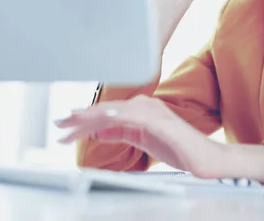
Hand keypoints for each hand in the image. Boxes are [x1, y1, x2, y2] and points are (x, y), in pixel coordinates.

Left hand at [55, 95, 225, 177]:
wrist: (205, 157)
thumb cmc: (178, 148)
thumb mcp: (142, 141)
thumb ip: (121, 133)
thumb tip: (98, 132)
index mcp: (141, 109)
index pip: (107, 113)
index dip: (83, 120)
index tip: (64, 127)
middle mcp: (145, 105)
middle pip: (106, 109)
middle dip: (80, 117)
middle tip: (58, 123)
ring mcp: (153, 111)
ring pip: (115, 111)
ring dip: (91, 117)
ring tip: (71, 122)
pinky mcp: (160, 120)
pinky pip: (134, 116)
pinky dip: (116, 116)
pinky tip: (101, 119)